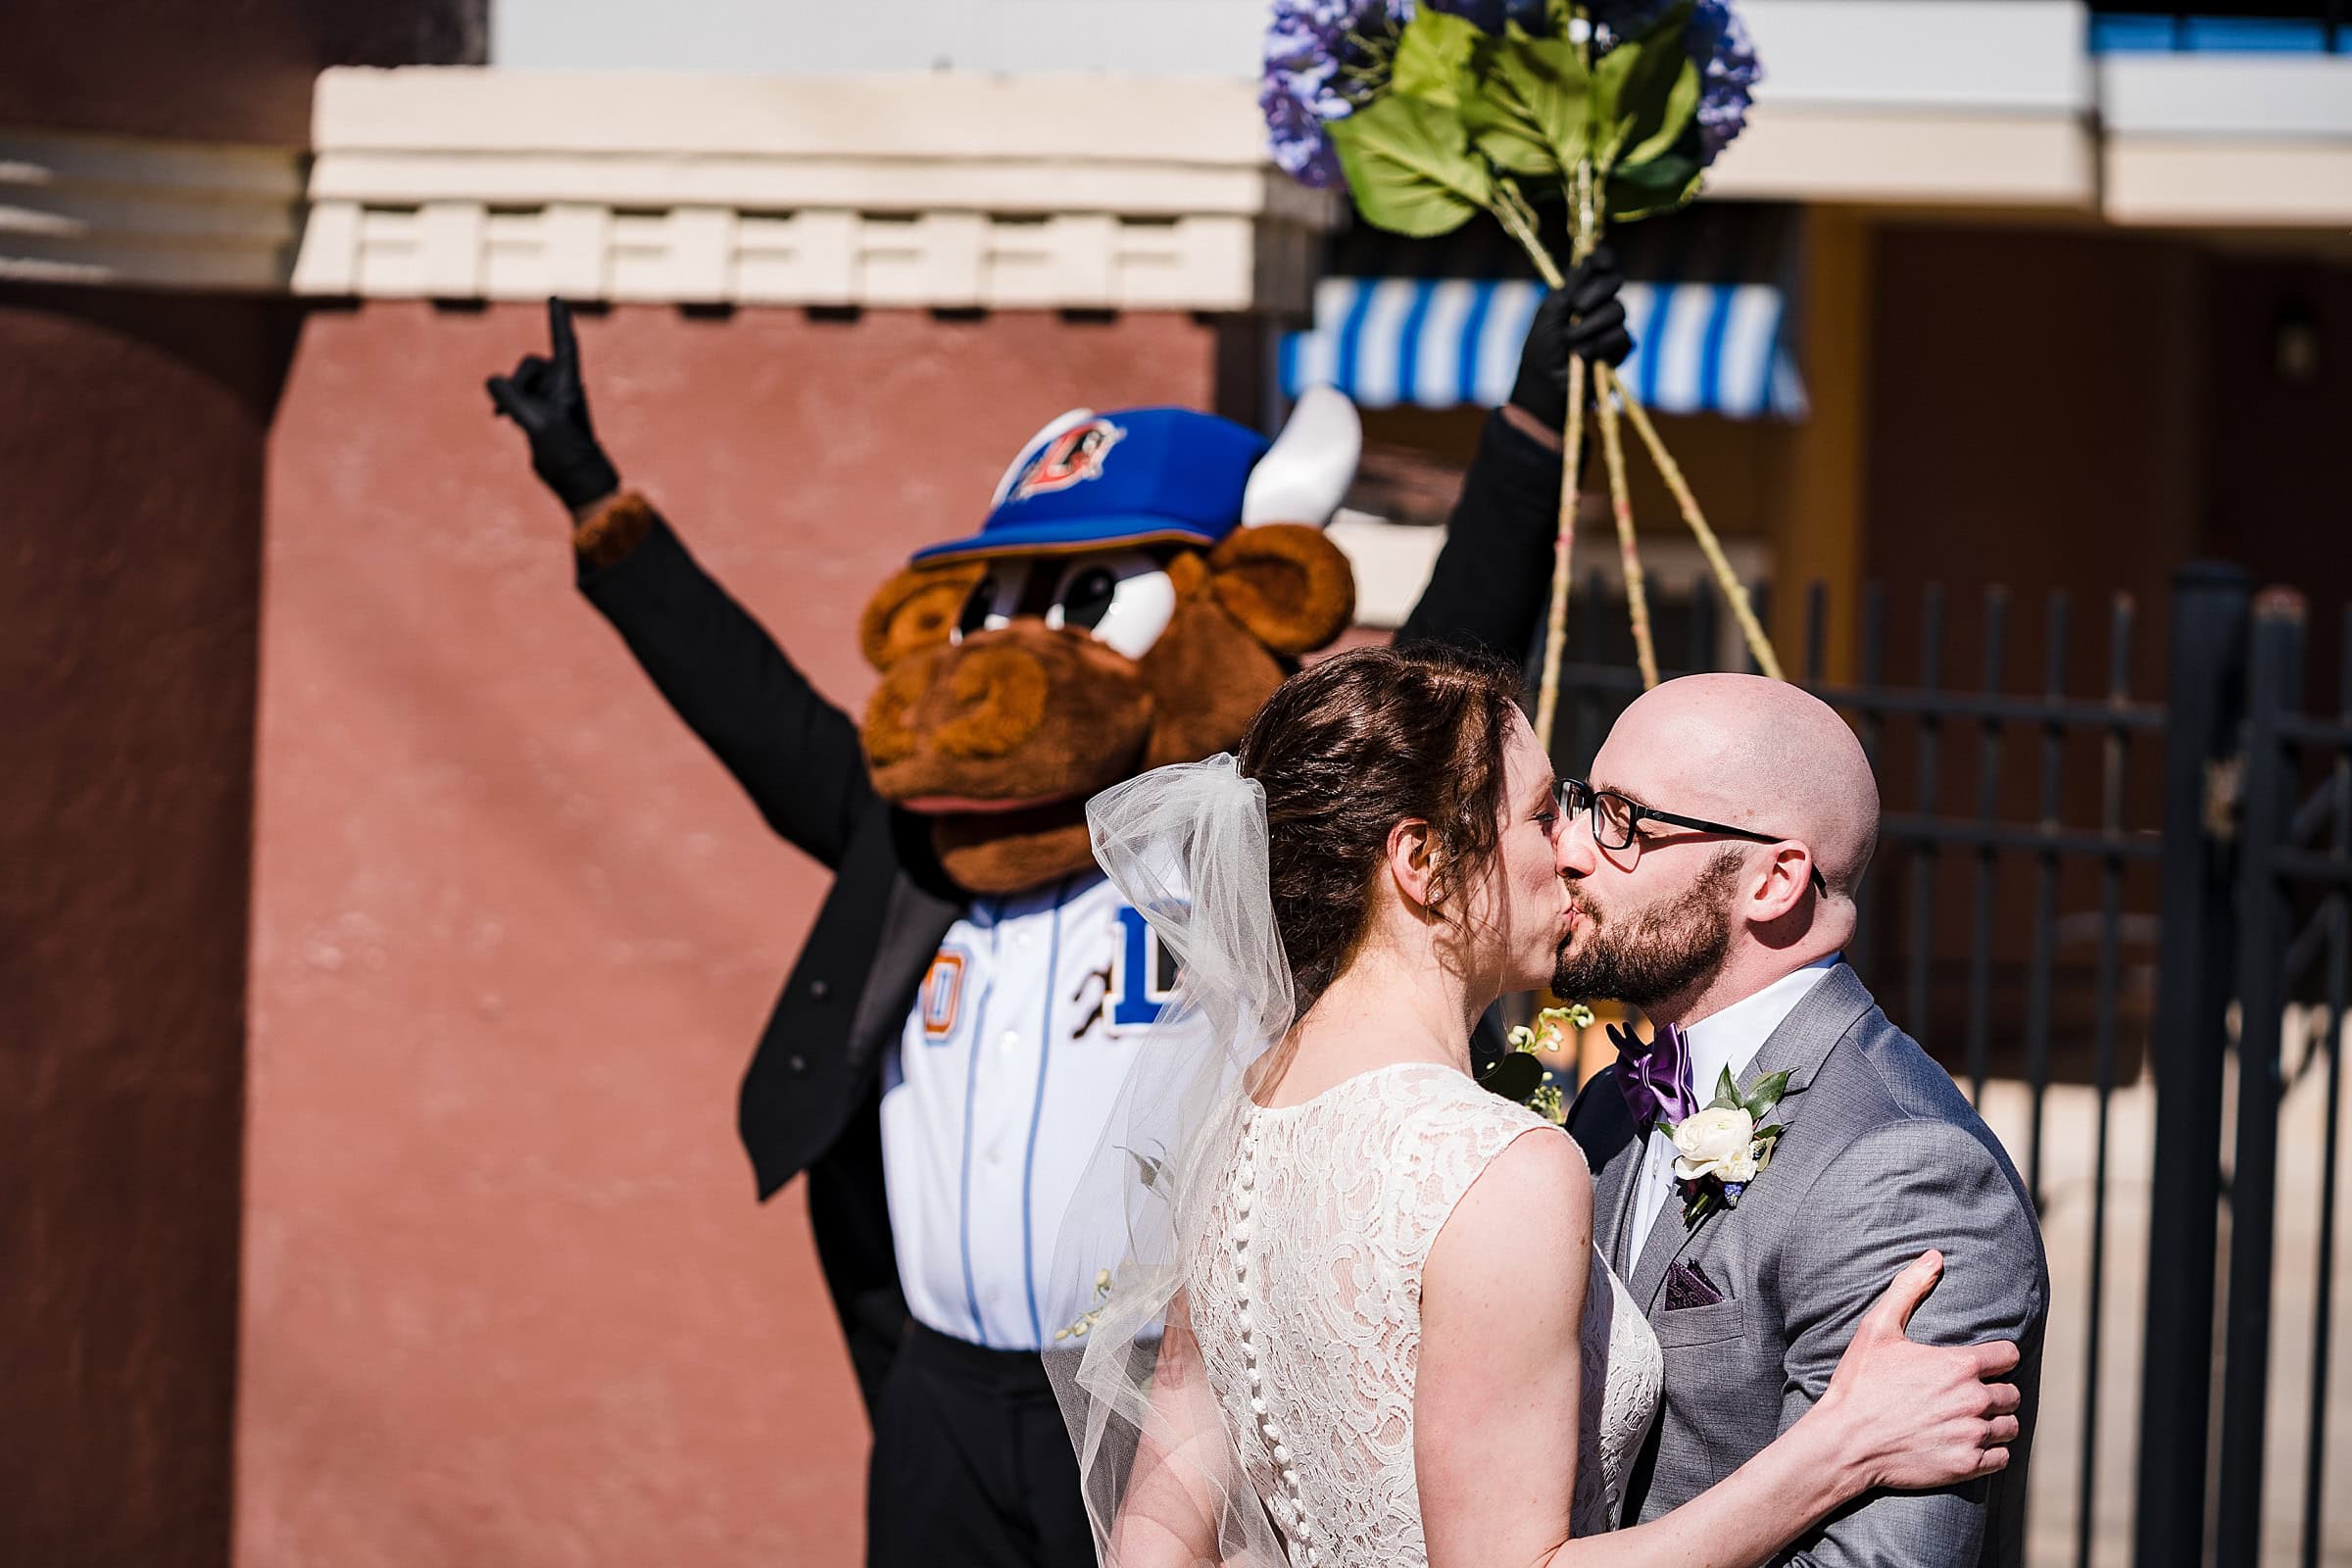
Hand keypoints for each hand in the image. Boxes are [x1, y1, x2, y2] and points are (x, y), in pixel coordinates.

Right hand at [487, 297, 620, 512]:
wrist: (574, 478)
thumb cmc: (564, 449)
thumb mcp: (534, 421)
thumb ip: (511, 397)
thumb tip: (493, 381)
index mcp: (568, 382)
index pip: (564, 342)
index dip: (559, 320)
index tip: (556, 298)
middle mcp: (562, 385)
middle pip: (530, 364)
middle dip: (517, 383)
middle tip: (514, 413)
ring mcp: (551, 398)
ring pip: (520, 381)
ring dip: (511, 397)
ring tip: (515, 422)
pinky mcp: (540, 411)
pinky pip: (517, 395)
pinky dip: (509, 405)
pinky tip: (505, 421)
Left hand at [1506, 245, 1632, 432]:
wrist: (1546, 384)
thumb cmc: (1542, 348)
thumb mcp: (1549, 313)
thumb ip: (1570, 286)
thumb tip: (1587, 260)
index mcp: (1580, 289)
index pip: (1601, 264)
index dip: (1604, 258)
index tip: (1599, 261)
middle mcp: (1599, 303)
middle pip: (1615, 281)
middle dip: (1597, 291)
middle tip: (1577, 306)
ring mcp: (1612, 325)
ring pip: (1619, 310)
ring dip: (1591, 325)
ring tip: (1571, 342)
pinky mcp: (1621, 349)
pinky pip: (1623, 336)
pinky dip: (1601, 345)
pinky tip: (1584, 355)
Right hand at [1812, 1251, 2021, 1492]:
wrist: (1845, 1442)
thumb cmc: (1859, 1383)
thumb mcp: (1877, 1329)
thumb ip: (1908, 1289)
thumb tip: (1934, 1256)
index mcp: (1960, 1365)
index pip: (2008, 1356)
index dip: (1996, 1358)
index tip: (1981, 1364)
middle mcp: (1973, 1399)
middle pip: (2012, 1393)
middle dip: (1995, 1391)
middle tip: (1970, 1394)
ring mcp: (1972, 1435)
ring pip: (2009, 1426)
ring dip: (1996, 1421)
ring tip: (1971, 1420)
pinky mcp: (1967, 1466)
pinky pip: (2002, 1457)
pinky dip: (1991, 1451)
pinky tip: (1969, 1443)